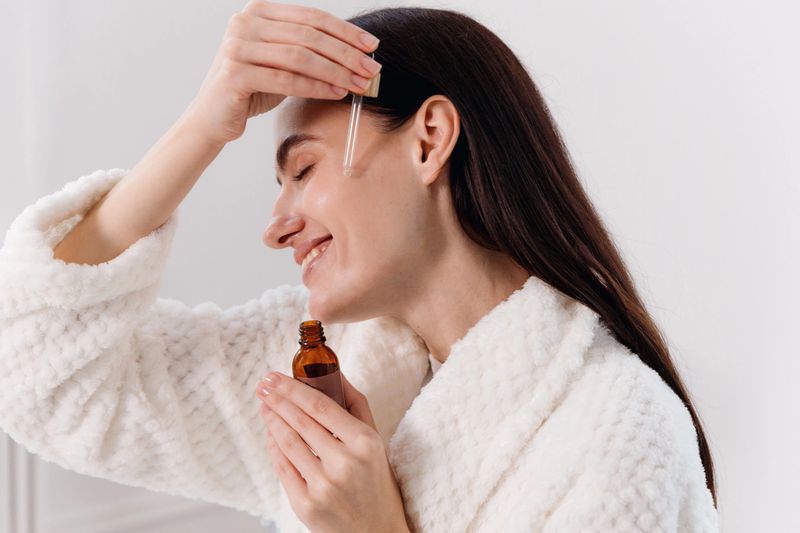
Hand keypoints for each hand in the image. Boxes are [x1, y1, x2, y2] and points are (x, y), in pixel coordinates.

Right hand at [181, 0, 381, 145]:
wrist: (214, 117)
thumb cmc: (253, 88)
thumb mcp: (283, 62)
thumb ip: (309, 50)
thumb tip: (358, 54)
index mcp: (259, 11)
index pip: (312, 17)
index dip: (345, 31)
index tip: (372, 46)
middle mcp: (245, 22)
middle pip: (309, 35)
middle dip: (346, 54)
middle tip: (371, 69)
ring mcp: (237, 46)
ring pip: (300, 57)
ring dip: (336, 72)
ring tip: (359, 84)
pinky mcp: (235, 73)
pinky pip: (286, 79)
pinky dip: (316, 87)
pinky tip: (336, 93)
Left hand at [255, 371, 409, 532]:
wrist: (377, 531)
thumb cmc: (376, 481)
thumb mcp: (375, 440)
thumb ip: (356, 405)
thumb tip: (335, 372)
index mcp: (364, 442)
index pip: (320, 405)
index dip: (293, 388)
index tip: (276, 376)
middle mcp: (344, 463)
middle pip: (300, 421)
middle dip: (277, 399)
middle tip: (263, 384)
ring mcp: (323, 486)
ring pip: (288, 443)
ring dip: (272, 420)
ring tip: (264, 405)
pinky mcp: (306, 505)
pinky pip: (282, 468)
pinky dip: (273, 447)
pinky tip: (270, 433)